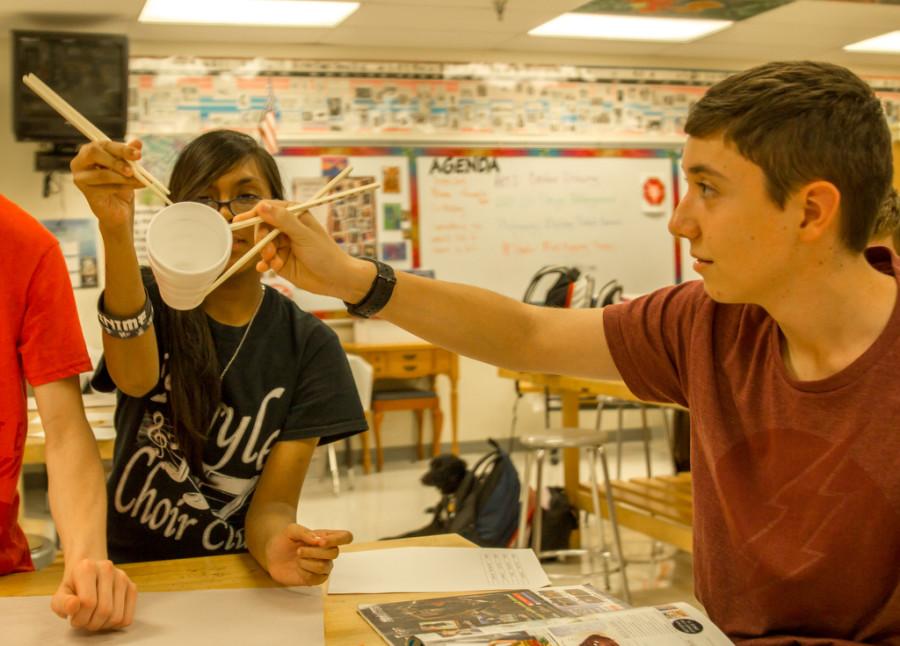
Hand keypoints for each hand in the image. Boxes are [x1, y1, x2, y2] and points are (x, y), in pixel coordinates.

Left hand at [50, 558, 136, 630]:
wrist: (89, 571)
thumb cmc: (74, 585)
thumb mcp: (61, 594)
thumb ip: (62, 603)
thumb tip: (73, 606)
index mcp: (87, 568)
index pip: (88, 602)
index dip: (79, 618)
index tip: (73, 619)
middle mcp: (108, 569)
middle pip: (104, 610)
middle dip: (91, 623)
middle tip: (84, 621)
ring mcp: (122, 577)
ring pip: (117, 616)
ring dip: (103, 625)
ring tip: (94, 619)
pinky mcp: (132, 586)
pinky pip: (127, 617)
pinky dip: (115, 624)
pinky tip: (105, 618)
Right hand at [70, 140, 145, 230]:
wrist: (119, 209)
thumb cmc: (120, 184)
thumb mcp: (127, 167)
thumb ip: (129, 155)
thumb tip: (137, 143)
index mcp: (89, 151)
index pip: (103, 144)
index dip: (121, 148)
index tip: (138, 154)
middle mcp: (80, 162)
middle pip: (95, 153)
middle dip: (117, 161)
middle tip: (133, 169)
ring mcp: (80, 178)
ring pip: (103, 173)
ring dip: (124, 177)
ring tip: (139, 180)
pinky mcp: (86, 192)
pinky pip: (106, 187)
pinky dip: (123, 187)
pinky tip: (135, 186)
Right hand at [234, 202, 372, 301]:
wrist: (336, 279)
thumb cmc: (325, 254)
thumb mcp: (303, 235)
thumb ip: (283, 221)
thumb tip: (261, 206)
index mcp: (293, 215)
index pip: (268, 209)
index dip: (253, 214)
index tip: (239, 221)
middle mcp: (286, 227)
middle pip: (261, 227)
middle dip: (261, 239)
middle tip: (267, 251)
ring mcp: (282, 244)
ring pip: (262, 245)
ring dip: (265, 254)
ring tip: (275, 263)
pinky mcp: (280, 261)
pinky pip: (264, 260)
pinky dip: (264, 264)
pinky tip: (265, 269)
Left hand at [265, 524, 351, 585]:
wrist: (272, 556)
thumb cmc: (284, 540)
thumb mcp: (291, 530)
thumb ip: (305, 532)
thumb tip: (318, 540)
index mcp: (326, 537)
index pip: (346, 536)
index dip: (339, 539)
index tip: (321, 541)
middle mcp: (328, 552)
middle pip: (335, 552)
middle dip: (314, 552)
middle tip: (298, 551)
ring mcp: (323, 566)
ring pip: (324, 566)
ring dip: (307, 562)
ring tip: (298, 559)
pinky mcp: (315, 579)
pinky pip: (316, 578)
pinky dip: (304, 573)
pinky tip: (299, 568)